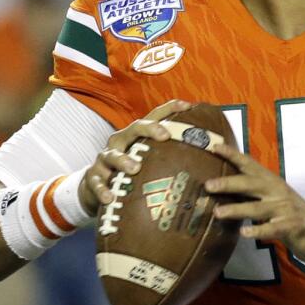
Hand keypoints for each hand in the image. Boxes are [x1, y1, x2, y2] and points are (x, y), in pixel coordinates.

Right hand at [78, 99, 193, 213]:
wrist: (95, 188)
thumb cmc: (131, 172)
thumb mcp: (148, 161)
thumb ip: (171, 157)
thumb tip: (210, 159)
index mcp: (137, 136)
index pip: (153, 117)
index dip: (169, 109)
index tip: (187, 106)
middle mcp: (120, 142)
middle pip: (134, 128)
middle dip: (150, 129)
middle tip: (164, 135)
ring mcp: (105, 159)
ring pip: (113, 155)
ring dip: (124, 160)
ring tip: (134, 168)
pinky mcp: (93, 177)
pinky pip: (97, 182)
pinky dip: (103, 189)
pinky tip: (110, 198)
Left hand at [204, 144, 304, 265]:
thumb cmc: (294, 217)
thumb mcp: (276, 200)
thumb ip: (255, 194)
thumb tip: (226, 188)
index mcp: (274, 183)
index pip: (251, 166)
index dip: (233, 155)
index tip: (214, 146)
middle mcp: (279, 192)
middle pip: (251, 184)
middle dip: (229, 183)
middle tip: (208, 185)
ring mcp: (286, 209)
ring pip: (257, 208)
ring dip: (237, 209)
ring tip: (217, 212)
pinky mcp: (291, 227)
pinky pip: (272, 228)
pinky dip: (258, 230)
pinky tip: (244, 233)